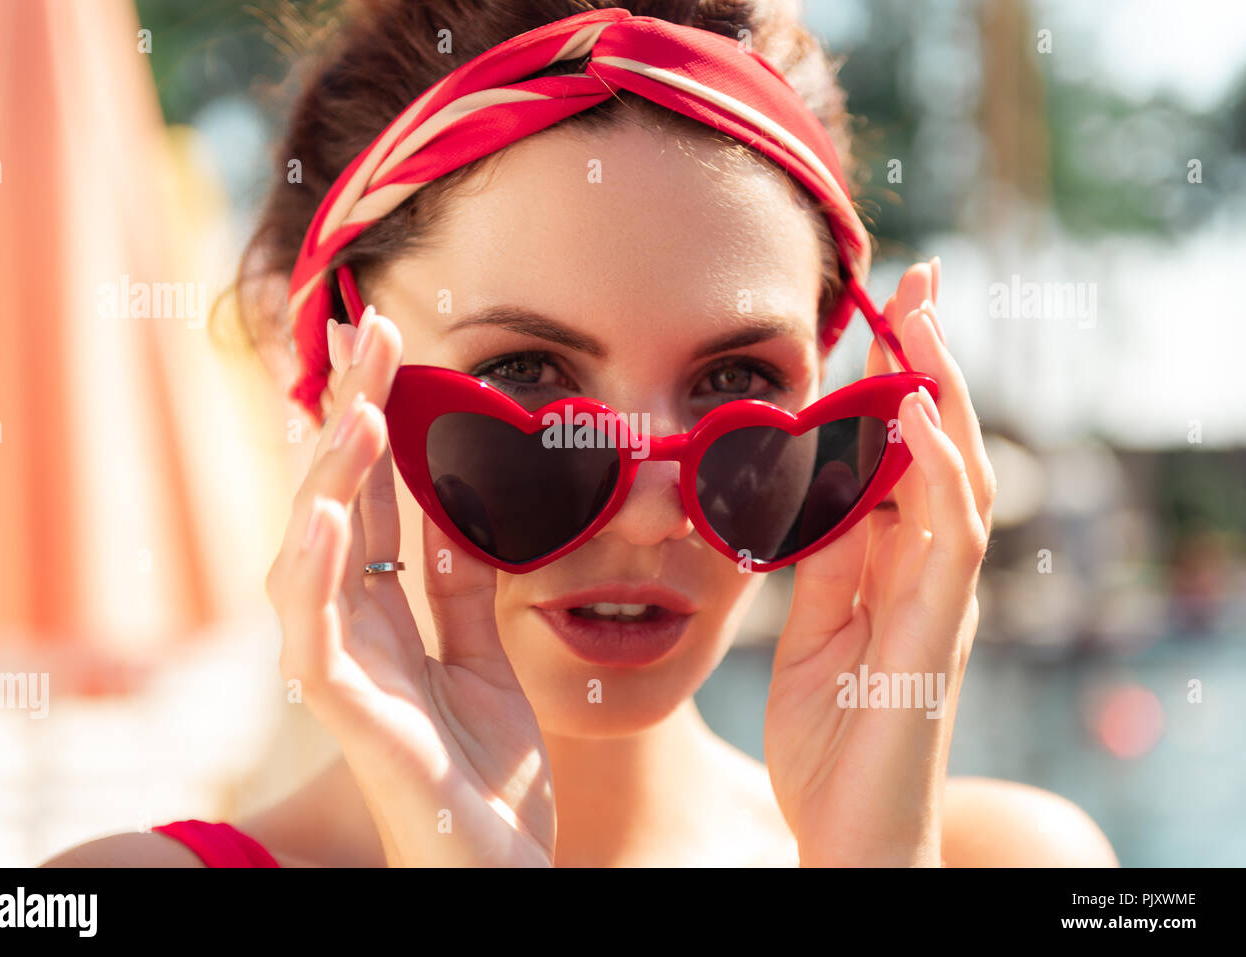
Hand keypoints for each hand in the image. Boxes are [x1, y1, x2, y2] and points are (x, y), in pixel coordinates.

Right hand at [264, 308, 555, 866]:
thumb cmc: (484, 767)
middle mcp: (348, 628)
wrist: (496, 865)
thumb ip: (463, 587)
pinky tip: (331, 509)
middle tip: (368, 330)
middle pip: (338, 505)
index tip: (386, 341)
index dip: (374, 417)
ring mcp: (339, 669)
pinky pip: (315, 634)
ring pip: (310, 557)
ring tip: (355, 406)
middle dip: (350, 415)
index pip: (371, 495)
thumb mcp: (485, 654)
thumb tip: (459, 507)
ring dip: (330, 478)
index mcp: (383, 611)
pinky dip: (316, 568)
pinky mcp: (345, 713)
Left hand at [764, 259, 996, 865]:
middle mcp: (931, 574)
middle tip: (920, 279)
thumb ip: (822, 563)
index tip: (884, 308)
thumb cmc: (830, 737)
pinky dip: (933, 471)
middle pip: (944, 447)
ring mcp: (941, 602)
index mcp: (897, 567)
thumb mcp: (810, 632)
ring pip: (958, 477)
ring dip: (941, 392)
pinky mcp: (936, 636)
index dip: (901, 379)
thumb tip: (815, 491)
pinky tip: (910, 415)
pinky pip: (944, 539)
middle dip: (933, 361)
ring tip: (922, 317)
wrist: (849, 834)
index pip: (907, 453)